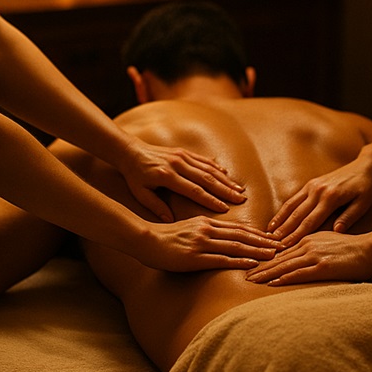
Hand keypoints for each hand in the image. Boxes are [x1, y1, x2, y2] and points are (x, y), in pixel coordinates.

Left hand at [119, 138, 245, 221]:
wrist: (130, 151)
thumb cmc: (134, 176)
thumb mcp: (141, 193)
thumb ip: (156, 207)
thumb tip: (171, 221)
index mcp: (167, 176)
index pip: (194, 190)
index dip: (211, 200)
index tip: (225, 209)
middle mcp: (177, 164)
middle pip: (207, 179)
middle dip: (225, 190)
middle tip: (241, 199)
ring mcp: (182, 156)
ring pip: (208, 169)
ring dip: (225, 179)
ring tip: (239, 190)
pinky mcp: (184, 151)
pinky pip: (203, 160)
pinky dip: (216, 168)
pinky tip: (227, 176)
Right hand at [138, 215, 281, 271]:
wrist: (144, 239)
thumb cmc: (164, 237)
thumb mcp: (188, 228)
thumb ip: (205, 231)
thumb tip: (220, 238)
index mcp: (207, 223)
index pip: (238, 228)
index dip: (257, 234)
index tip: (273, 238)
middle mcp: (207, 230)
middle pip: (242, 235)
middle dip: (264, 241)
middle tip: (282, 245)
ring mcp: (201, 243)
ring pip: (236, 246)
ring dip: (257, 251)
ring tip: (274, 254)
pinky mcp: (194, 257)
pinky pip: (221, 259)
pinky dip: (238, 262)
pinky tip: (252, 264)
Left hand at [246, 231, 371, 284]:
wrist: (371, 249)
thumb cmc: (352, 248)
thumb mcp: (328, 242)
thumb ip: (313, 247)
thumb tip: (301, 257)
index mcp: (308, 239)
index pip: (281, 251)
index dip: (265, 259)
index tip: (252, 265)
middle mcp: (308, 244)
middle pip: (278, 258)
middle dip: (260, 267)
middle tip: (244, 274)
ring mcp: (315, 255)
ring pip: (285, 265)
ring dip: (266, 274)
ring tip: (252, 280)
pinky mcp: (323, 266)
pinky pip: (300, 273)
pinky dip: (285, 278)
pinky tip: (273, 283)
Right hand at [267, 156, 371, 245]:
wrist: (365, 166)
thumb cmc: (367, 187)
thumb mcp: (363, 204)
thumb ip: (349, 217)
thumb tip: (336, 232)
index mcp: (331, 197)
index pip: (311, 221)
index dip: (298, 235)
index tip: (287, 247)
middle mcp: (318, 190)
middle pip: (298, 214)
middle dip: (284, 230)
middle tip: (273, 245)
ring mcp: (313, 185)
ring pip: (292, 205)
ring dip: (280, 220)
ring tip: (269, 234)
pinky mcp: (311, 183)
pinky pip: (294, 198)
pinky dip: (284, 209)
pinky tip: (277, 219)